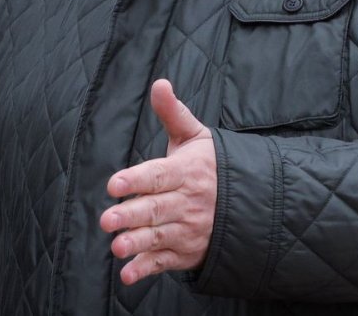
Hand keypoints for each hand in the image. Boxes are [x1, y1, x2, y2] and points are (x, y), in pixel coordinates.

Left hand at [101, 79, 217, 284]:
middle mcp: (187, 202)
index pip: (158, 175)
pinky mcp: (187, 251)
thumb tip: (159, 83)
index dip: (135, 179)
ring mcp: (188, 229)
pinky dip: (147, 269)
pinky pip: (165, 262)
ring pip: (160, 236)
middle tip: (107, 220)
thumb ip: (173, 113)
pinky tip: (128, 274)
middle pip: (156, 209)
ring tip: (116, 247)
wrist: (250, 201)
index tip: (114, 184)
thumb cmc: (212, 164)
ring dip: (138, 243)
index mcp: (186, 172)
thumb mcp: (196, 136)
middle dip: (131, 215)